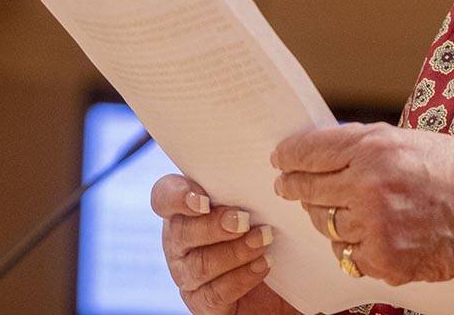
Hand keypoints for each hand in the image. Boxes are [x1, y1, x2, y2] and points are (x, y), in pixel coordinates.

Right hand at [151, 173, 296, 314]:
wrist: (290, 275)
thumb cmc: (273, 225)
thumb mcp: (263, 198)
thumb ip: (253, 181)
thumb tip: (273, 153)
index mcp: (187, 209)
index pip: (163, 197)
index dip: (176, 196)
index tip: (202, 199)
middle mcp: (181, 242)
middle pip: (180, 232)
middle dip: (214, 225)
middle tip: (244, 219)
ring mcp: (189, 275)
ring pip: (199, 265)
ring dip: (234, 251)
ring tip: (264, 239)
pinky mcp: (204, 303)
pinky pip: (214, 294)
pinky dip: (241, 278)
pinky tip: (264, 264)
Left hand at [271, 122, 453, 286]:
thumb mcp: (412, 140)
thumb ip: (367, 147)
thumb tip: (326, 153)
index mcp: (377, 149)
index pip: (312, 152)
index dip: (290, 156)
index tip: (281, 158)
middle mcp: (369, 187)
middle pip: (309, 190)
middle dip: (295, 186)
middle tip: (288, 184)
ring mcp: (375, 228)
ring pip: (326, 224)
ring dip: (328, 215)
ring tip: (342, 208)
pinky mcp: (384, 261)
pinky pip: (348, 253)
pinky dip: (353, 243)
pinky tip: (369, 232)